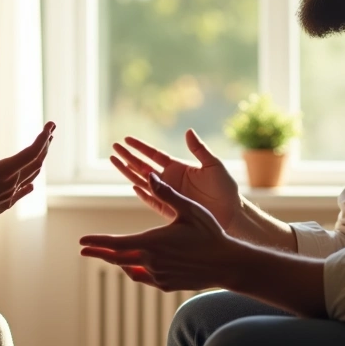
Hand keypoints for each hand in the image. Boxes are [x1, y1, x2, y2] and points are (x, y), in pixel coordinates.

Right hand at [0, 117, 54, 233]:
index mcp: (3, 171)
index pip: (31, 152)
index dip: (43, 138)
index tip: (50, 125)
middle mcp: (11, 183)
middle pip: (36, 162)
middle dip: (45, 145)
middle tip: (50, 130)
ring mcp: (10, 195)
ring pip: (32, 175)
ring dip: (40, 159)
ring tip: (44, 147)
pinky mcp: (6, 203)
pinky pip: (24, 190)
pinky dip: (31, 180)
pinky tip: (32, 183)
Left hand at [79, 173, 239, 291]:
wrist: (228, 265)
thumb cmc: (210, 234)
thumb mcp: (189, 209)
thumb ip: (166, 193)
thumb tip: (149, 175)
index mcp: (153, 242)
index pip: (116, 244)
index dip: (97, 242)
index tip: (82, 241)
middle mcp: (151, 262)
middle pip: (117, 258)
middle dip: (99, 253)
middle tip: (83, 250)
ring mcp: (158, 276)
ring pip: (131, 268)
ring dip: (118, 261)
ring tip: (107, 255)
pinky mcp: (165, 285)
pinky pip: (144, 277)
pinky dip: (135, 270)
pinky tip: (132, 267)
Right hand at [111, 130, 240, 229]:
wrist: (231, 214)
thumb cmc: (225, 189)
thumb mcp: (213, 165)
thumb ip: (199, 150)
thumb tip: (188, 131)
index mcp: (178, 168)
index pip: (153, 155)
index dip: (140, 147)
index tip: (126, 139)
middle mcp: (170, 180)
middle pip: (143, 167)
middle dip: (128, 157)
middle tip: (113, 148)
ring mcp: (168, 194)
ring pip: (142, 182)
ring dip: (128, 172)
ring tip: (114, 161)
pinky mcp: (170, 209)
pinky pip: (152, 200)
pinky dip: (143, 193)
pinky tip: (133, 186)